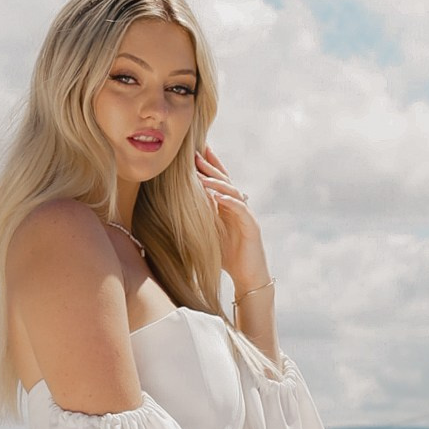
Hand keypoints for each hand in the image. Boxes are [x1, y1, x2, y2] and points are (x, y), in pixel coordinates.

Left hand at [195, 144, 268, 293]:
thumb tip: (177, 208)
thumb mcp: (209, 234)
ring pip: (233, 192)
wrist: (247, 276)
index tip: (195, 152)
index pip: (219, 182)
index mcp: (227, 207)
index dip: (210, 166)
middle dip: (211, 167)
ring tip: (202, 177)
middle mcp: (238, 207)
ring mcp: (246, 215)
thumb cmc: (227, 256)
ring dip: (217, 184)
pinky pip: (241, 210)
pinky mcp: (252, 226)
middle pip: (225, 181)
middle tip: (196, 154)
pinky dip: (229, 202)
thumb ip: (200, 219)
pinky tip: (218, 197)